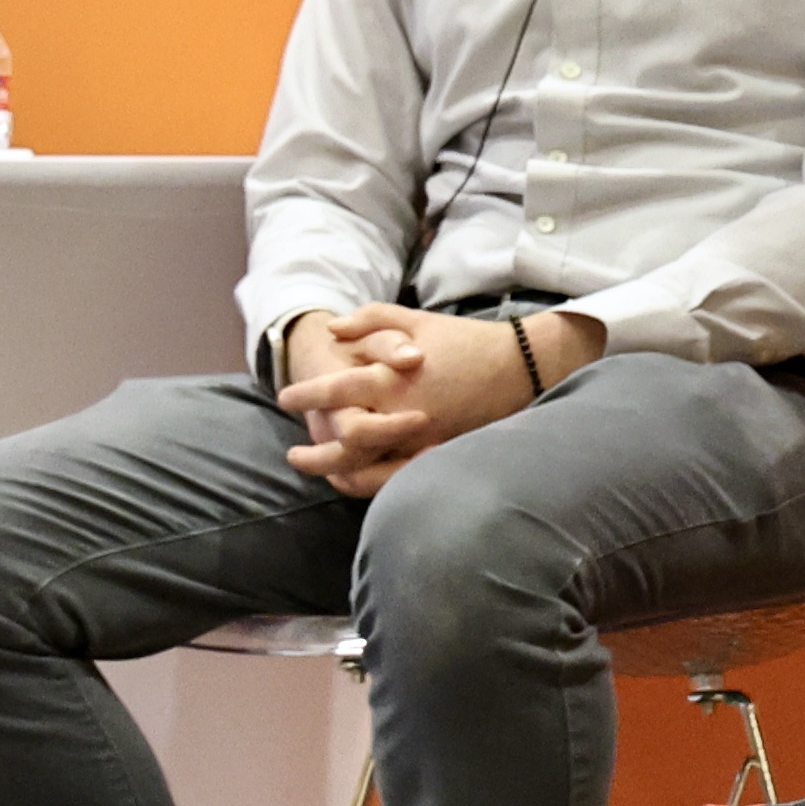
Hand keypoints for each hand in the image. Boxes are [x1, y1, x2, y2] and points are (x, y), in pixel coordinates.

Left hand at [276, 305, 584, 497]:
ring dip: (339, 474)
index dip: (306, 395)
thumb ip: (369, 321)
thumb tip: (331, 330)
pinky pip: (399, 480)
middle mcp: (403, 414)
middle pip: (344, 443)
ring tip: (322, 473)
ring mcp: (423, 441)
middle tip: (294, 455)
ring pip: (369, 470)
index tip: (286, 398)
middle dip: (314, 452)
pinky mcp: (440, 456)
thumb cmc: (462, 340)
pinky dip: (373, 485)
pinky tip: (359, 482)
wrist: (518, 366)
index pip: (336, 391)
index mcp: (393, 377)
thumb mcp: (414, 320)